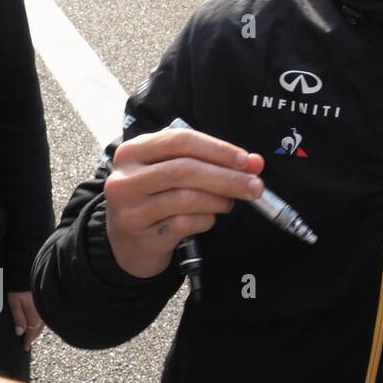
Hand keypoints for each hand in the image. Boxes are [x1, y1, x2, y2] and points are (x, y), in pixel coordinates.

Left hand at [7, 292, 43, 350]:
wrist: (28, 273)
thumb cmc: (19, 287)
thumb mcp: (15, 302)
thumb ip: (18, 317)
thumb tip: (20, 333)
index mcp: (34, 314)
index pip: (31, 332)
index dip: (28, 341)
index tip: (25, 348)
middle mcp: (42, 313)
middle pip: (38, 329)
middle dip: (33, 338)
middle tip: (28, 345)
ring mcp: (45, 308)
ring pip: (42, 324)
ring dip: (37, 331)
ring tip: (32, 336)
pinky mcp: (46, 303)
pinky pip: (44, 317)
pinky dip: (40, 323)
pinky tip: (37, 323)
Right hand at [103, 127, 264, 278]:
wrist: (127, 242)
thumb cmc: (157, 197)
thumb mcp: (174, 172)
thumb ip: (211, 162)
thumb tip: (254, 163)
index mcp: (134, 151)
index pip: (181, 140)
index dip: (218, 149)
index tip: (247, 161)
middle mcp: (126, 178)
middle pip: (185, 169)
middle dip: (227, 177)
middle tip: (256, 186)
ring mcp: (130, 208)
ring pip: (187, 198)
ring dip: (219, 201)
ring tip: (228, 203)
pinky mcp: (140, 234)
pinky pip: (186, 223)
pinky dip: (206, 220)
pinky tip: (208, 219)